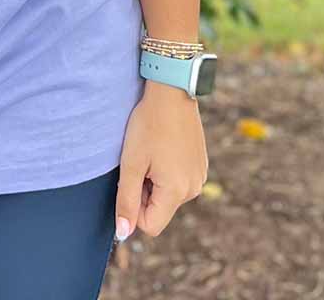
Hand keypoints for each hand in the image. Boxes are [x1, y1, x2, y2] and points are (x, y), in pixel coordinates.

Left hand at [114, 80, 207, 240]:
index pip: (150, 226)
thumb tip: (123, 234)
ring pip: (168, 194)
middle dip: (145, 191)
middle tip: (140, 160)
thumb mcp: (131, 162)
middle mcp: (193, 189)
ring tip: (152, 150)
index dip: (134, 208)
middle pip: (159, 209)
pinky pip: (178, 180)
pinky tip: (163, 145)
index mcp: (177, 192)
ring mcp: (199, 176)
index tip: (130, 179)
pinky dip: (166, 169)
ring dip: (155, 180)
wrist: (172, 90)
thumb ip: (126, 200)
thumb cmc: (148, 124)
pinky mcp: (200, 164)